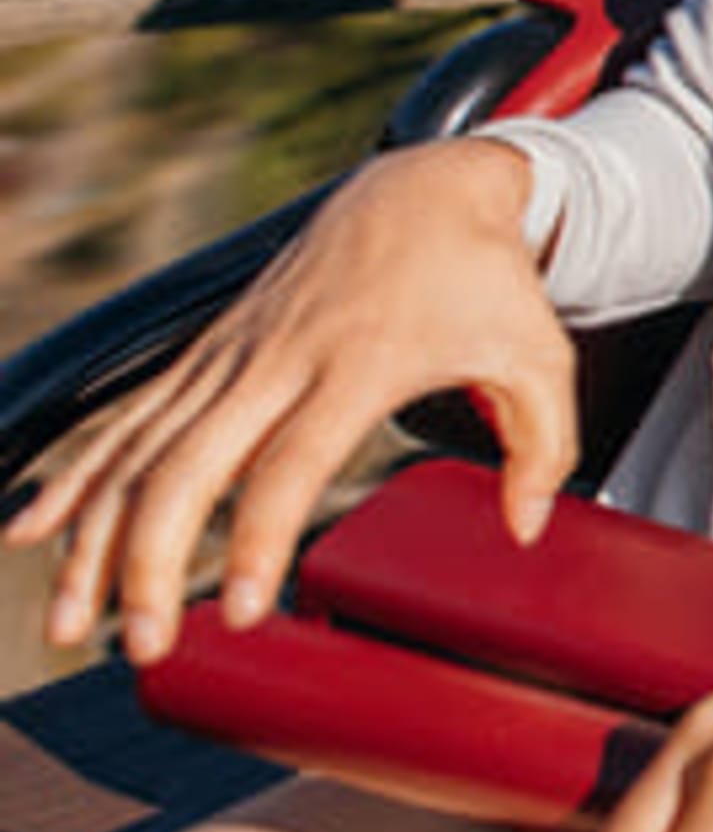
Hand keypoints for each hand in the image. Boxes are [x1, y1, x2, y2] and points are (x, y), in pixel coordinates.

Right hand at [4, 138, 576, 664]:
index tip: (247, 610)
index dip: (261, 539)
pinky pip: (130, 421)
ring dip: (97, 539)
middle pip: (187, 468)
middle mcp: (275, 359)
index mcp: (356, 364)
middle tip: (146, 645)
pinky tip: (35, 532)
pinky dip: (80, 477)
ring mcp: (231, 354)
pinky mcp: (209, 353)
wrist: (421, 186)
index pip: (289, 464)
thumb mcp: (542, 351)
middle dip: (151, 562)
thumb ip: (543, 445)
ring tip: (75, 623)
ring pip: (140, 451)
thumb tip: (522, 529)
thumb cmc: (485, 277)